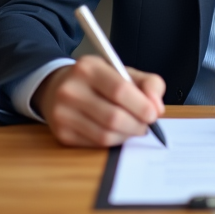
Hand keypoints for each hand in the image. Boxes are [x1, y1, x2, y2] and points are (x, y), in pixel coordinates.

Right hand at [32, 55, 165, 147]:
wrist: (57, 88)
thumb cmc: (97, 81)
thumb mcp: (122, 71)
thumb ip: (147, 84)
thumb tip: (157, 108)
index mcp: (88, 68)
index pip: (119, 90)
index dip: (141, 105)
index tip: (154, 114)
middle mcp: (71, 90)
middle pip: (113, 117)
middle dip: (137, 125)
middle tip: (146, 125)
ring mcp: (63, 113)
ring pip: (105, 135)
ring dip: (126, 136)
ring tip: (133, 128)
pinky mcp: (62, 133)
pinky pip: (96, 145)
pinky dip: (113, 142)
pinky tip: (117, 133)